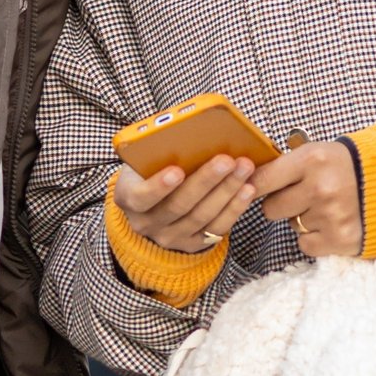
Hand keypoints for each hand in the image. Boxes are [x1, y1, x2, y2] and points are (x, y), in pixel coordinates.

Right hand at [113, 156, 255, 253]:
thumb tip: (190, 130)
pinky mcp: (192, 244)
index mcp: (128, 197)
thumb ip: (158, 149)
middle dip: (206, 181)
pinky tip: (248, 189)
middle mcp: (146, 223)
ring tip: (244, 168)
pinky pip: (216, 228)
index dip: (158, 186)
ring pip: (201, 217)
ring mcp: (169, 237)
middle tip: (227, 160)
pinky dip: (235, 208)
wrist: (152, 201)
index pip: (140, 196)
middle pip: (179, 205)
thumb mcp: (145, 157)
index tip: (177, 170)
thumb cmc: (151, 167)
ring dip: (227, 191)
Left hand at [253, 141, 362, 257]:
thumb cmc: (347, 166)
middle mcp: (320, 188)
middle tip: (301, 196)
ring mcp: (330, 216)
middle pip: (271, 208)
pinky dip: (314, 238)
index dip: (252, 186)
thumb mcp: (318, 152)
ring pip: (291, 226)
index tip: (250, 189)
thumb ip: (285, 166)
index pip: (262, 179)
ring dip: (303, 219)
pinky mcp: (340, 238)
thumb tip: (246, 178)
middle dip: (281, 204)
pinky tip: (330, 223)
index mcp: (312, 160)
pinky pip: (305, 244)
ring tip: (326, 206)